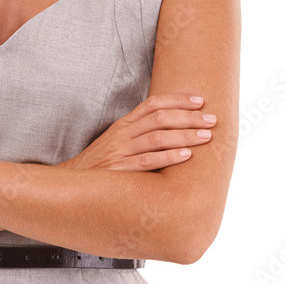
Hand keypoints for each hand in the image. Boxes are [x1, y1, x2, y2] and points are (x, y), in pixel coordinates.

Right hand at [56, 93, 215, 172]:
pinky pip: (148, 161)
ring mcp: (121, 152)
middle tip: (212, 120)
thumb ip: (139, 134)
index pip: (153, 104)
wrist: (72, 183)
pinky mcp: (120, 171)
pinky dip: (169, 157)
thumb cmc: (101, 165)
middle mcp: (123, 134)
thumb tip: (172, 128)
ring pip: (157, 138)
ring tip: (206, 136)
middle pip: (160, 118)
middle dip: (189, 117)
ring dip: (185, 135)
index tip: (201, 101)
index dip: (178, 100)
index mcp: (123, 125)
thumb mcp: (116, 142)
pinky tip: (186, 155)